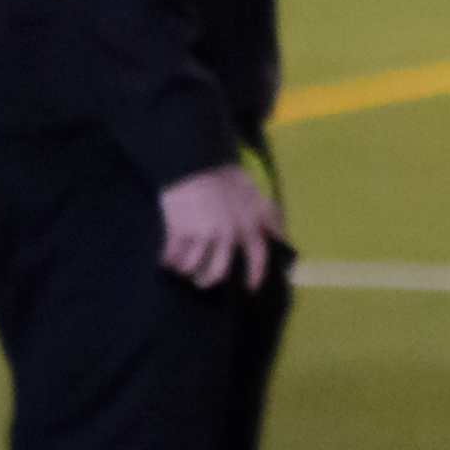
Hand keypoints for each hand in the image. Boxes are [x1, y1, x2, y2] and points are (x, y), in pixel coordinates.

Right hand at [157, 164, 286, 288]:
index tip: (251, 289)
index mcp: (249, 224)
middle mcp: (227, 233)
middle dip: (207, 281)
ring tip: (180, 268)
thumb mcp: (256, 195)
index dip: (256, 276)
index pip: (258, 257)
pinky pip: (171, 256)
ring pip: (191, 266)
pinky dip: (167, 261)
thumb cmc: (226, 177)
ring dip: (184, 270)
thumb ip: (270, 219)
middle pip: (217, 272)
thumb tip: (283, 241)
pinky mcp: (180, 229)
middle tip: (200, 281)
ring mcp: (202, 232)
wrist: (196, 161)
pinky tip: (166, 260)